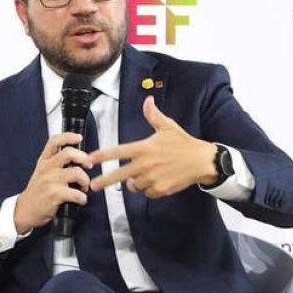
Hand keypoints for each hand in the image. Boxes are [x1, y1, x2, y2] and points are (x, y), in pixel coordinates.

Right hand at [14, 131, 93, 233]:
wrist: (24, 210)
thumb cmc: (36, 192)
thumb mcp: (41, 173)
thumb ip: (55, 163)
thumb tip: (77, 158)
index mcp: (44, 161)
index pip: (54, 141)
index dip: (68, 136)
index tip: (78, 138)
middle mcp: (46, 169)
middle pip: (69, 153)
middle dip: (84, 158)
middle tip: (88, 165)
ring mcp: (50, 181)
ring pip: (77, 172)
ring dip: (85, 181)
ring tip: (84, 187)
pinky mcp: (54, 195)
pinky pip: (77, 193)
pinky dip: (83, 198)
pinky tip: (80, 200)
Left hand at [88, 96, 217, 197]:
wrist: (203, 161)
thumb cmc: (184, 143)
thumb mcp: (168, 127)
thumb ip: (154, 115)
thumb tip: (148, 100)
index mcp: (144, 148)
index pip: (117, 152)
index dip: (102, 155)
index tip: (90, 159)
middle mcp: (145, 164)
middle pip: (118, 175)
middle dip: (103, 181)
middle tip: (92, 185)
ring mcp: (152, 178)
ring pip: (134, 185)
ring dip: (135, 183)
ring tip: (144, 175)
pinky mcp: (160, 189)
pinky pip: (147, 193)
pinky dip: (148, 189)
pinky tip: (157, 181)